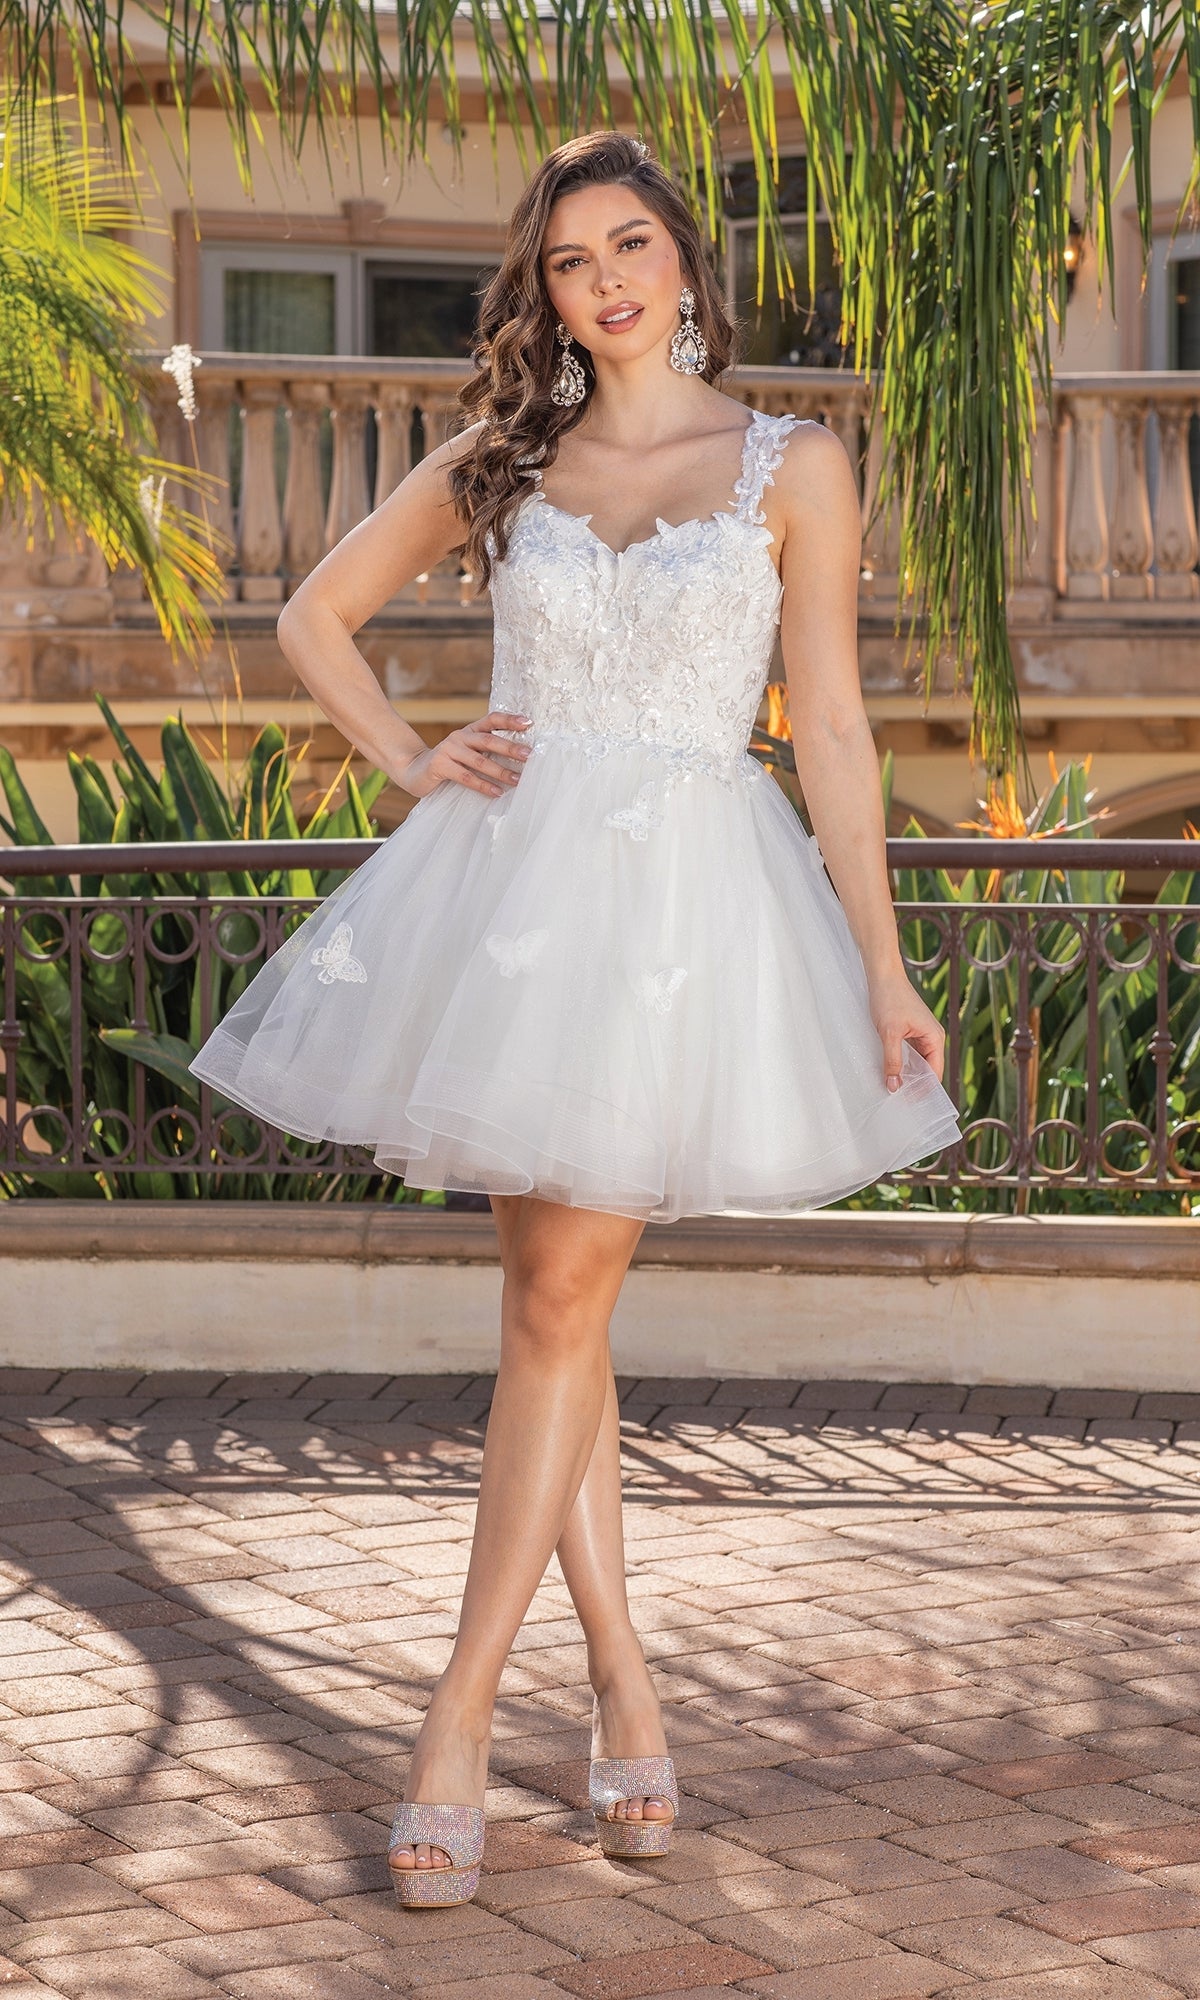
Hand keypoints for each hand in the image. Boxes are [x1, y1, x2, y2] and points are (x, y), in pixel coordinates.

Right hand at [396, 711, 532, 799]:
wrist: (413, 770)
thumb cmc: (448, 764)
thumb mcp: (467, 753)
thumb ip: (486, 752)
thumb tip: (519, 759)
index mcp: (469, 731)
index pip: (492, 720)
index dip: (510, 720)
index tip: (528, 723)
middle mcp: (460, 737)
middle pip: (489, 740)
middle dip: (510, 748)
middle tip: (529, 755)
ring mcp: (448, 750)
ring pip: (479, 760)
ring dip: (500, 771)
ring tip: (517, 780)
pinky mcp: (440, 765)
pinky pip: (466, 777)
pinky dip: (483, 785)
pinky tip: (496, 792)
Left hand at [868, 965, 946, 1091]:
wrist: (882, 975)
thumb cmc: (889, 999)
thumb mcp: (889, 1033)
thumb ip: (892, 1060)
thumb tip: (894, 1086)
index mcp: (935, 1038)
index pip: (935, 1073)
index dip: (923, 1089)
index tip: (908, 1102)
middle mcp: (932, 1037)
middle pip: (927, 1069)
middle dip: (914, 1084)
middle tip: (898, 1099)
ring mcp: (921, 1034)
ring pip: (917, 1062)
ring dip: (906, 1074)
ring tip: (893, 1088)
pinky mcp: (910, 1031)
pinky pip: (909, 1053)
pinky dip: (901, 1062)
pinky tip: (889, 1070)